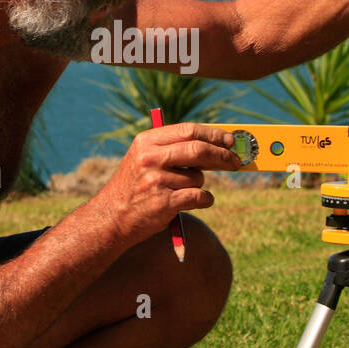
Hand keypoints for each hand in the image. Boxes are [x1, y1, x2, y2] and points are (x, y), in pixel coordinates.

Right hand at [94, 123, 239, 248]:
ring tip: (182, 191)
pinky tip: (196, 202)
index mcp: (146, 141)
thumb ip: (174, 147)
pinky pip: (199, 196)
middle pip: (198, 150)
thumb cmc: (136, 186)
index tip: (230, 140)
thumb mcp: (145, 158)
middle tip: (236, 162)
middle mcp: (150, 158)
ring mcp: (156, 180)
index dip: (213, 134)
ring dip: (200, 184)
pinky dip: (204, 200)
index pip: (188, 130)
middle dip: (222, 156)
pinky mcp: (164, 202)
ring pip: (198, 177)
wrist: (113, 217)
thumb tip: (217, 142)